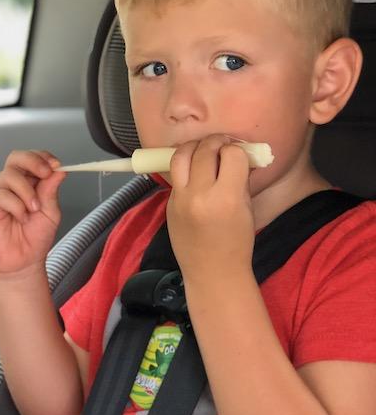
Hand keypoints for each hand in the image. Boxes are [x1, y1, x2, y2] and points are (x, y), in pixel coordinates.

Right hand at [0, 150, 65, 277]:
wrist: (24, 263)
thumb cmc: (35, 239)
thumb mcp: (51, 212)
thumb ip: (51, 190)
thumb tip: (58, 170)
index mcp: (27, 182)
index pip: (31, 158)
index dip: (43, 157)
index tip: (57, 165)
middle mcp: (10, 185)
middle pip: (16, 158)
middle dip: (33, 162)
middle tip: (45, 174)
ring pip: (9, 176)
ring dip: (27, 191)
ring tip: (34, 209)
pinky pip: (0, 196)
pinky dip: (16, 206)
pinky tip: (21, 218)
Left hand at [166, 135, 254, 281]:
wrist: (212, 272)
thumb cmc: (237, 242)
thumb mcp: (246, 209)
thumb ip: (240, 180)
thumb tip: (237, 154)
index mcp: (226, 197)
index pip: (231, 154)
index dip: (237, 150)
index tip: (239, 153)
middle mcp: (199, 195)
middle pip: (204, 150)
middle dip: (216, 142)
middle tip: (223, 145)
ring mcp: (180, 199)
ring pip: (181, 155)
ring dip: (194, 146)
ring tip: (203, 149)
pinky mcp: (169, 204)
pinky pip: (176, 175)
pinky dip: (186, 167)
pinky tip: (195, 170)